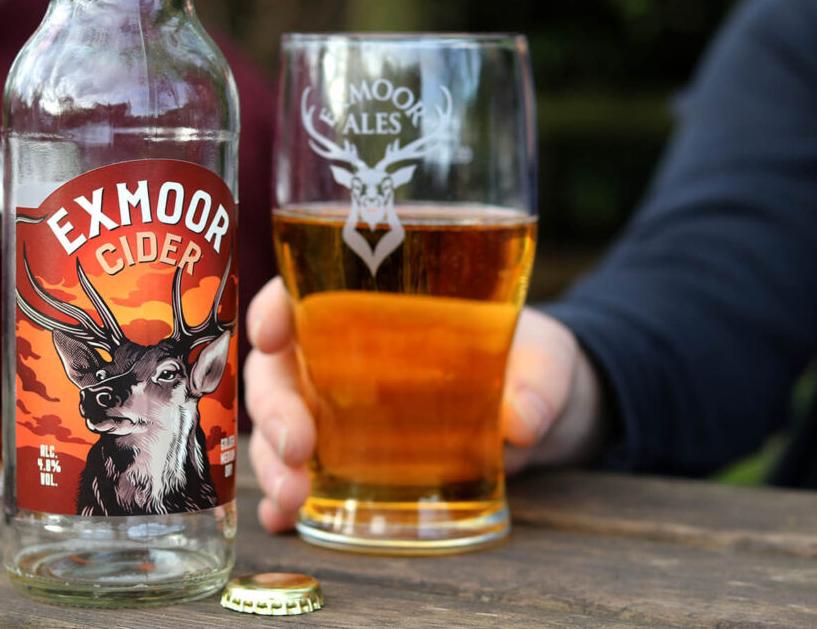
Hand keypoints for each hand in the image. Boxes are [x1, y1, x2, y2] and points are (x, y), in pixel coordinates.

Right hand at [244, 277, 606, 532]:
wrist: (537, 412)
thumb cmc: (527, 360)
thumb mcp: (544, 358)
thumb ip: (539, 381)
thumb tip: (522, 423)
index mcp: (373, 309)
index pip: (303, 293)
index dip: (274, 307)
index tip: (272, 333)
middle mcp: (340, 359)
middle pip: (278, 372)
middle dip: (274, 409)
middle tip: (298, 447)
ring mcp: (339, 414)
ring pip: (278, 430)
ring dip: (272, 463)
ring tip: (291, 501)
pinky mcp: (350, 463)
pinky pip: (304, 478)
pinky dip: (285, 501)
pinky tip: (285, 523)